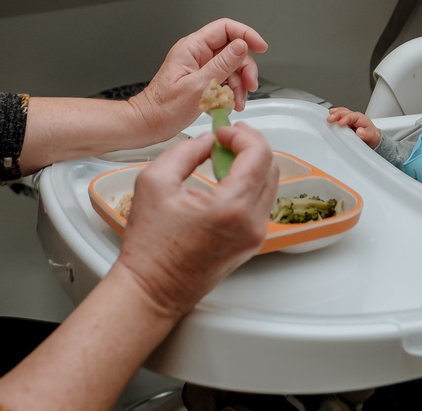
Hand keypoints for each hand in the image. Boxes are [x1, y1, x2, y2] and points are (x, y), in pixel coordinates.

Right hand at [116, 122, 277, 318]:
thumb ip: (185, 151)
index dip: (242, 135)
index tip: (222, 131)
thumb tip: (206, 141)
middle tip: (226, 137)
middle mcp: (252, 224)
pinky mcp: (250, 245)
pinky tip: (223, 179)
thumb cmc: (150, 246)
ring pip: (269, 186)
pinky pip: (260, 204)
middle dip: (250, 146)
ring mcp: (254, 237)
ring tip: (221, 157)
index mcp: (232, 207)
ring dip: (250, 165)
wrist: (152, 290)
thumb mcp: (155, 182)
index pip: (259, 155)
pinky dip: (248, 185)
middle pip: (271, 168)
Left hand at [129, 19, 267, 141]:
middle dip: (245, 67)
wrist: (149, 124)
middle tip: (250, 85)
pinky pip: (224, 79)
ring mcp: (199, 66)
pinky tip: (230, 103)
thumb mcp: (199, 86)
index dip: (246, 35)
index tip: (261, 47)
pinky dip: (231, 91)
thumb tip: (241, 45)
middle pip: (232, 49)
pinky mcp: (201, 79)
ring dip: (240, 83)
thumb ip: (222, 65)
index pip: (225, 28)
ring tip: (238, 101)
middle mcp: (196, 53)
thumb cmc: (164, 108)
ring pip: (231, 66)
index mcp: (192, 48)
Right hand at [326, 107, 381, 147]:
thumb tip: (360, 131)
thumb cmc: (372, 137)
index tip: (340, 123)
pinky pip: (339, 116)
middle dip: (337, 115)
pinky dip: (334, 115)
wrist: (372, 140)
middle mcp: (355, 117)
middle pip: (345, 112)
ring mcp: (349, 119)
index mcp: (361, 119)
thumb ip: (367, 134)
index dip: (346, 118)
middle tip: (330, 119)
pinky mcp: (345, 122)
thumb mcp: (373, 137)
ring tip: (329, 116)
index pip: (353, 116)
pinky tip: (329, 116)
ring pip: (341, 112)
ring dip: (335, 114)